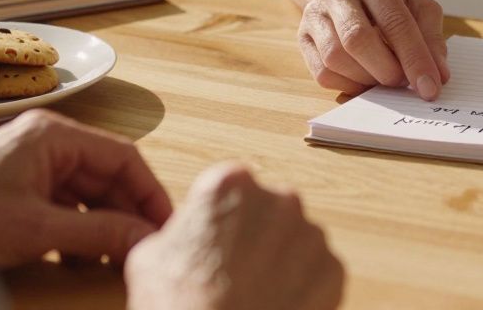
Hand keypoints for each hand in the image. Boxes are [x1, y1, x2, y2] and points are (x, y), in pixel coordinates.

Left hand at [0, 109, 172, 267]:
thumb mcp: (38, 229)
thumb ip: (98, 233)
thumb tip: (145, 239)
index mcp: (55, 135)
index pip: (124, 156)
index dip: (150, 191)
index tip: (166, 224)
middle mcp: (48, 143)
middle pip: (108, 177)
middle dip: (128, 213)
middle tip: (147, 246)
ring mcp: (33, 165)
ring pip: (89, 195)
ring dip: (104, 227)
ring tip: (117, 258)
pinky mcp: (21, 189)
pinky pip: (67, 208)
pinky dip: (80, 233)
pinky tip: (82, 260)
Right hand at [125, 163, 343, 309]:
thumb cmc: (180, 306)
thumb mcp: (149, 257)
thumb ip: (178, 229)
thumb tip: (188, 233)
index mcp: (231, 185)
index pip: (231, 187)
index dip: (221, 216)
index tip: (215, 240)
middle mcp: (279, 199)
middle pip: (269, 210)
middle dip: (256, 235)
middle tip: (233, 272)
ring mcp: (311, 235)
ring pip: (296, 241)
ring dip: (281, 261)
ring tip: (254, 294)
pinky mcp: (333, 270)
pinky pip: (317, 272)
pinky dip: (302, 287)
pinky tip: (276, 305)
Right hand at [297, 0, 448, 99]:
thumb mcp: (416, 1)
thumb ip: (430, 36)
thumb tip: (438, 75)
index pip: (395, 22)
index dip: (415, 59)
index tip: (430, 88)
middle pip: (358, 40)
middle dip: (387, 71)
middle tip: (405, 83)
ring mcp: (313, 11)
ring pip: (335, 58)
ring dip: (367, 79)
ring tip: (386, 77)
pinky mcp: (302, 34)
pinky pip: (322, 72)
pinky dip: (348, 84)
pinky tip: (365, 78)